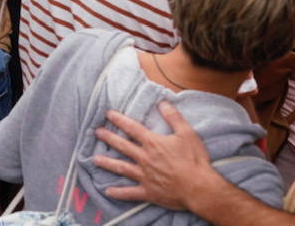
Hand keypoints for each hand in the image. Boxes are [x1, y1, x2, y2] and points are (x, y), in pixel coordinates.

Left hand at [93, 102, 215, 210]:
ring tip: (94, 159)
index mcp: (153, 143)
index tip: (108, 114)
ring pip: (121, 168)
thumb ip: (173, 117)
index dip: (119, 120)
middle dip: (108, 138)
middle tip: (96, 133)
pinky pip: (129, 193)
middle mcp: (145, 158)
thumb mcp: (187, 133)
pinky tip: (107, 191)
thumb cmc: (195, 160)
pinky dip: (118, 192)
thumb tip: (162, 102)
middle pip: (122, 146)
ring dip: (107, 163)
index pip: (132, 128)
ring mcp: (144, 176)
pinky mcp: (148, 192)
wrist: (200, 188)